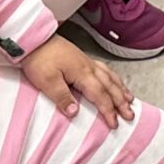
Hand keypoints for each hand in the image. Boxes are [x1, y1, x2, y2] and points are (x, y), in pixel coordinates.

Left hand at [18, 34, 134, 121]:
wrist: (34, 39)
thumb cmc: (39, 59)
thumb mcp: (47, 81)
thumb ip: (62, 97)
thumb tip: (75, 113)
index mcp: (82, 73)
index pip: (100, 95)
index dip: (108, 111)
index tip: (115, 124)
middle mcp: (89, 67)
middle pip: (110, 86)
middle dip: (121, 102)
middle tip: (130, 115)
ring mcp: (86, 61)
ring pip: (110, 77)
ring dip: (121, 89)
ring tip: (130, 99)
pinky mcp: (82, 58)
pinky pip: (104, 69)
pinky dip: (113, 77)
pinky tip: (114, 80)